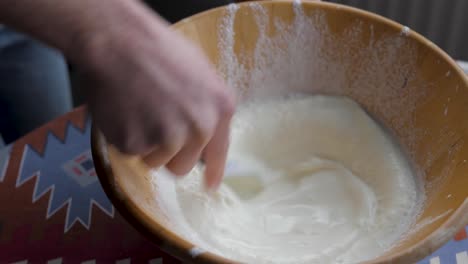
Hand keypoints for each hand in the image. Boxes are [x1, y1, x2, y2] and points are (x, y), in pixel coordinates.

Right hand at [82, 14, 234, 189]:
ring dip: (144, 145)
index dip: (213, 172)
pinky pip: (129, 152)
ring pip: (155, 162)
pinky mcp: (137, 143)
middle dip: (167, 153)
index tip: (209, 187)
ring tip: (137, 110)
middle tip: (153, 125)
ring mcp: (169, 137)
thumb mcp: (199, 73)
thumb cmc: (157, 49)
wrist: (118, 40)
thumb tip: (203, 134)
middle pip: (183, 166)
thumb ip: (206, 106)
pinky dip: (123, 136)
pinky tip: (123, 110)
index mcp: (219, 108)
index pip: (219, 151)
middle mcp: (199, 127)